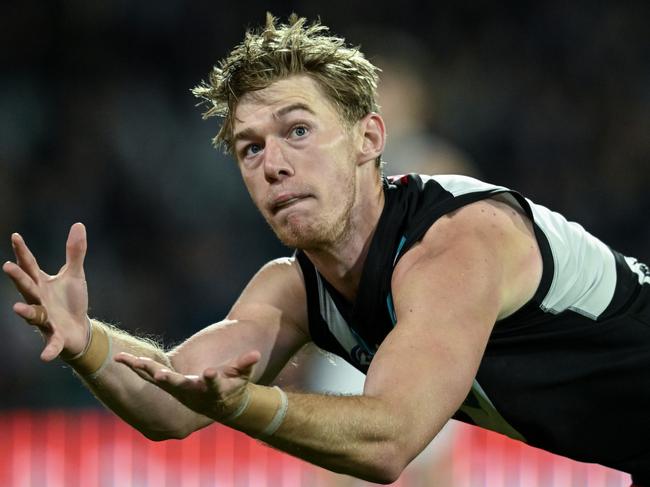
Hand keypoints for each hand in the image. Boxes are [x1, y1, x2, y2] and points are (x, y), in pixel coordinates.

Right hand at [3, 223, 89, 360]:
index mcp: (42, 285)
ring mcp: (45, 319)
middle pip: (27, 287)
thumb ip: (75, 252)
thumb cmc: (71, 301)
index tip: (15, 236)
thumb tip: (78, 224)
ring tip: (17, 308)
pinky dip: (48, 350)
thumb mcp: (75, 275)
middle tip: (7, 266)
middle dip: (18, 278)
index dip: (22, 251)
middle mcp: (39, 301)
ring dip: (25, 312)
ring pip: (33, 315)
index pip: (30, 266)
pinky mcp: (56, 336)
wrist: (79, 330)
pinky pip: (51, 343)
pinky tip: (44, 357)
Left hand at [115, 350, 260, 419]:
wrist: (216, 404)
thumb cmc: (231, 387)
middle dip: (168, 379)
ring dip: (143, 369)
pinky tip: (121, 358)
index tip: (210, 373)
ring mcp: (175, 387)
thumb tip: (255, 354)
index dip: (212, 379)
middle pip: (177, 384)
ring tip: (128, 360)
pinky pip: (148, 372)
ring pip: (157, 378)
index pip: (212, 384)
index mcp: (210, 389)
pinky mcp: (166, 382)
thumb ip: (246, 364)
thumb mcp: (242, 375)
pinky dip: (136, 366)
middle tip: (158, 374)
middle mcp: (189, 390)